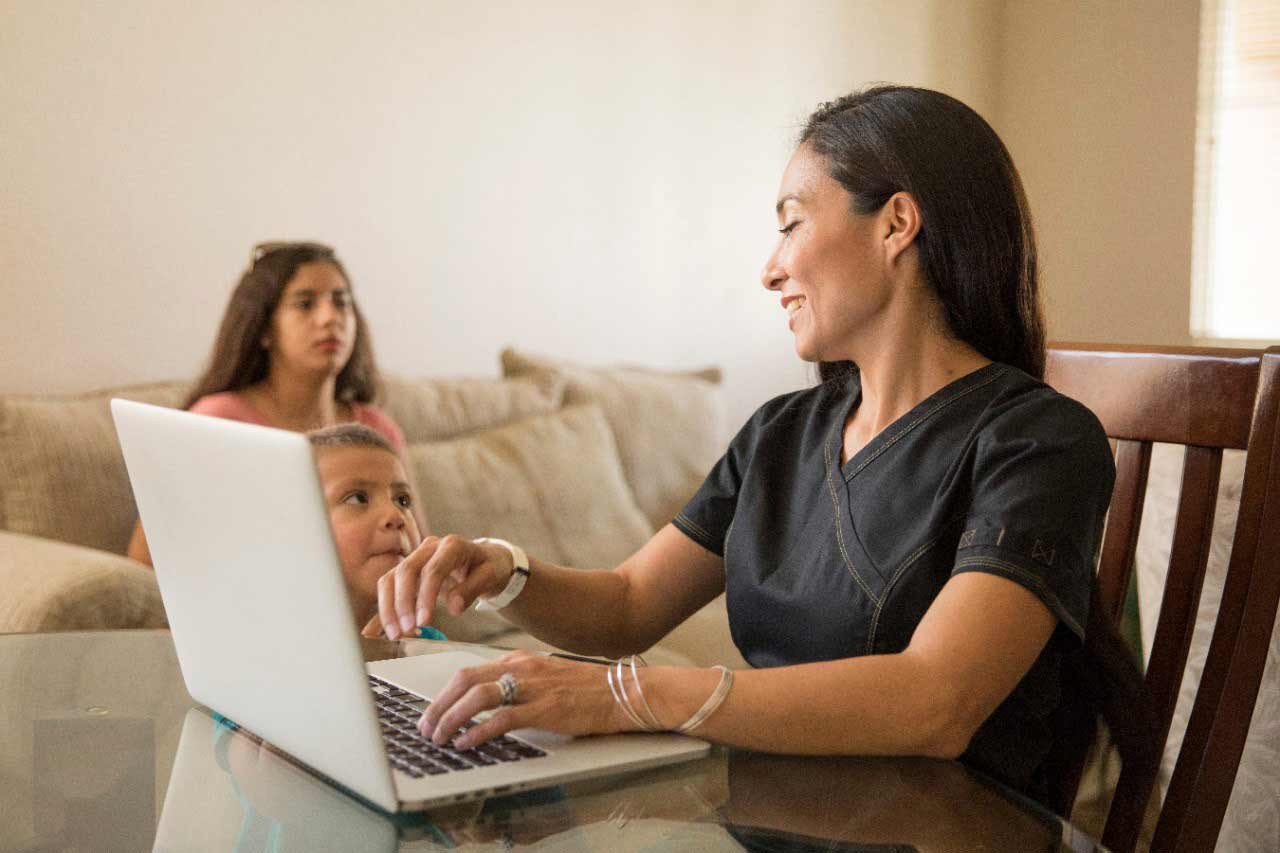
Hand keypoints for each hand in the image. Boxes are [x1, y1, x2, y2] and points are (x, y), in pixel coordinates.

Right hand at [362, 534, 512, 639]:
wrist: (482, 559)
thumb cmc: (487, 567)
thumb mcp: (490, 576)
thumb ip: (472, 589)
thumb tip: (454, 607)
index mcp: (452, 545)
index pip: (433, 569)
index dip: (425, 596)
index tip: (423, 622)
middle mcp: (429, 547)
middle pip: (406, 571)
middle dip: (402, 603)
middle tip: (406, 631)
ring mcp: (415, 558)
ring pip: (391, 579)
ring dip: (389, 608)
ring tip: (396, 634)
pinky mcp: (406, 571)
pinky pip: (389, 587)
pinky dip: (386, 608)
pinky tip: (386, 628)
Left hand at [419, 650, 631, 748]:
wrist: (623, 691)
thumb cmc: (587, 688)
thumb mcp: (546, 676)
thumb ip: (518, 682)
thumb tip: (486, 701)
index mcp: (520, 659)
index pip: (469, 672)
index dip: (444, 694)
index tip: (431, 712)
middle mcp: (523, 668)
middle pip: (465, 681)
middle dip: (438, 706)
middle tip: (426, 728)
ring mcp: (534, 687)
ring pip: (478, 697)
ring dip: (451, 719)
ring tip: (440, 738)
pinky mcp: (547, 708)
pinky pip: (503, 718)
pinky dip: (479, 731)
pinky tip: (467, 743)